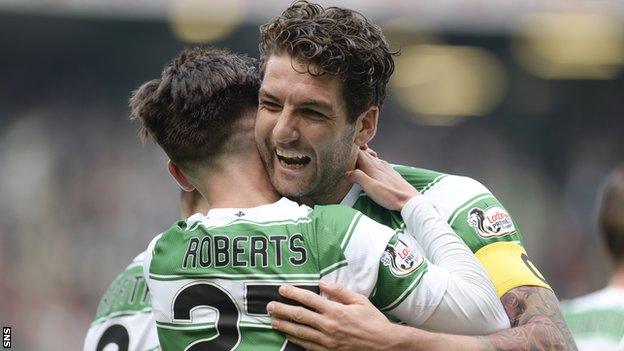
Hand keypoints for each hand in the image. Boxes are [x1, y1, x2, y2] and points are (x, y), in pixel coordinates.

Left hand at [267, 281, 400, 350]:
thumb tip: (322, 283)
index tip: (282, 289)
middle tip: (269, 306)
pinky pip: (307, 345)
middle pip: (299, 316)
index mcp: (336, 311)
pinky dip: (295, 339)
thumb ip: (339, 291)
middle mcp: (328, 326)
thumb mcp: (359, 300)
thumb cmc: (373, 321)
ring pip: (300, 332)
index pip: (309, 299)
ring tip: (272, 320)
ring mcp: (327, 341)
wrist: (384, 345)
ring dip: (284, 325)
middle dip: (282, 310)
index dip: (293, 293)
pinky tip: (287, 334)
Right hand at [345, 146, 419, 210]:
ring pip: (372, 157)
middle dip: (356, 151)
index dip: (351, 150)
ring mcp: (385, 167)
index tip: (343, 150)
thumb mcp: (370, 188)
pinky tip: (372, 166)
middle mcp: (378, 164)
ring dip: (364, 155)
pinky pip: (379, 162)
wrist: (409, 199)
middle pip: (365, 152)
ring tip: (357, 157)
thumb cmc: (390, 195)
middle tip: (348, 153)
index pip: (359, 152)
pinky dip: (372, 160)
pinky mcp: (390, 172)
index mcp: (372, 167)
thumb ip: (358, 177)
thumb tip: (347, 172)